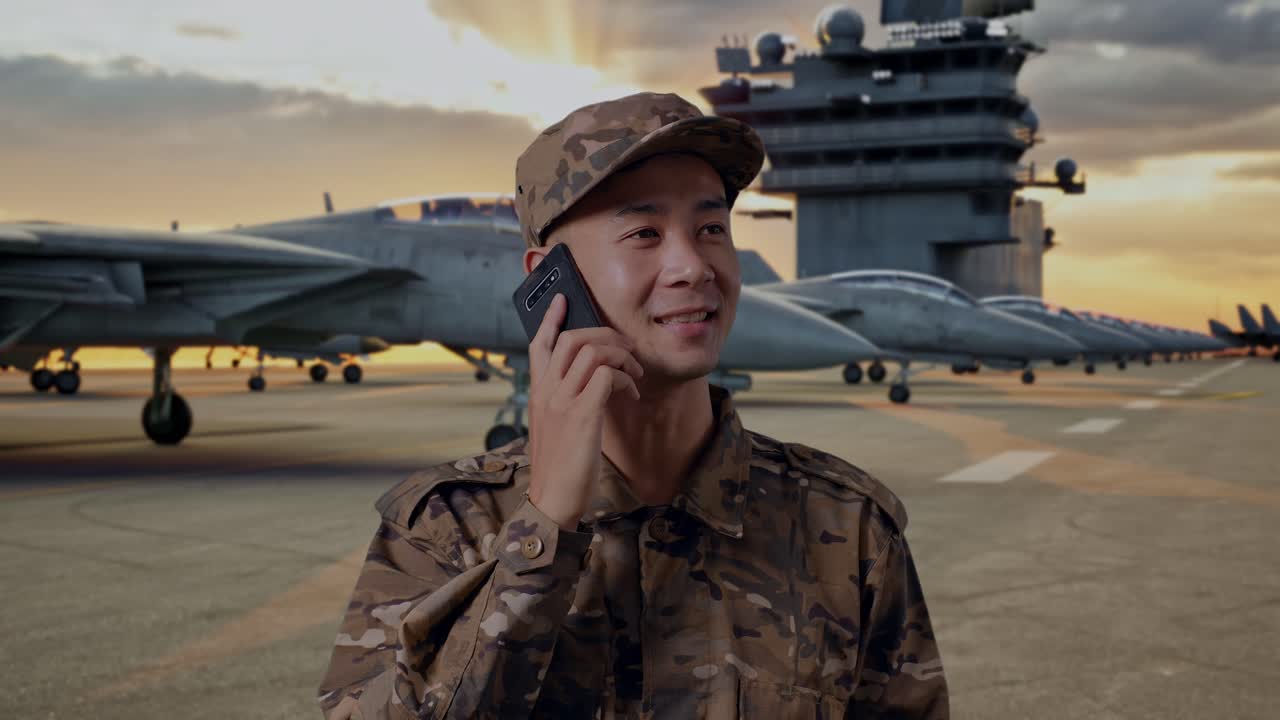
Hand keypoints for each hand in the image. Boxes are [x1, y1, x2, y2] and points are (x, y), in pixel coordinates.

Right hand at [526, 294, 642, 529]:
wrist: (553, 498)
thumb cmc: (559, 464)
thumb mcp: (555, 425)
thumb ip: (565, 399)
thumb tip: (593, 381)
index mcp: (538, 392)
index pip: (539, 344)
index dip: (552, 318)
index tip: (563, 299)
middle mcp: (546, 391)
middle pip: (572, 338)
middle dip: (606, 335)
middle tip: (626, 349)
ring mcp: (562, 400)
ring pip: (593, 351)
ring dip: (622, 357)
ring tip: (633, 374)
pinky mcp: (581, 414)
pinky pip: (606, 376)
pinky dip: (624, 378)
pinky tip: (630, 393)